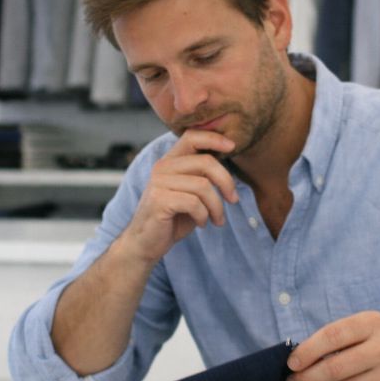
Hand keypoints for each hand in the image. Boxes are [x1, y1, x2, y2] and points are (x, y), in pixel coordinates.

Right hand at [120, 130, 237, 264]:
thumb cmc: (173, 218)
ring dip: (217, 206)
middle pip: (206, 162)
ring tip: (217, 219)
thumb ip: (203, 176)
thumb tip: (230, 163)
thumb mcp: (191, 193)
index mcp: (170, 161)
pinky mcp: (159, 200)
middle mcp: (162, 167)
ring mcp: (159, 182)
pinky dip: (204, 216)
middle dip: (226, 182)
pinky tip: (202, 223)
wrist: (146, 243)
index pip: (192, 137)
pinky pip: (194, 203)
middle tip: (233, 200)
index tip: (233, 146)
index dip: (214, 138)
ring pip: (203, 186)